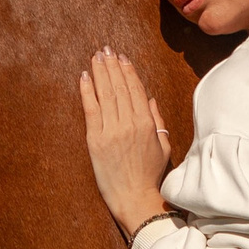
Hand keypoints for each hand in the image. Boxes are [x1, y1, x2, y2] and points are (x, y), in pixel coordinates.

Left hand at [79, 47, 172, 238]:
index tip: (122, 57)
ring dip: (100, 72)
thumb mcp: (164, 146)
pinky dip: (87, 91)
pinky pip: (90, 110)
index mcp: (147, 124)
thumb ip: (157, 120)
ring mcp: (111, 131)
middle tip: (106, 49)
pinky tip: (84, 77)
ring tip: (96, 57)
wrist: (136, 198)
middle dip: (112, 66)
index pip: (136, 90)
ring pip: (105, 94)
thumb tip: (150, 99)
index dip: (128, 71)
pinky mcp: (95, 141)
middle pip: (119, 87)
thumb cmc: (151, 176)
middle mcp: (129, 123)